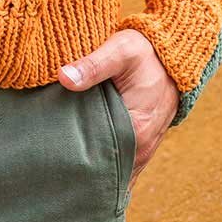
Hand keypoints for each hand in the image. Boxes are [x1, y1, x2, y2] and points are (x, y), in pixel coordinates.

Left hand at [57, 31, 178, 191]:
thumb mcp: (120, 50)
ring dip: (93, 169)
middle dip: (80, 170)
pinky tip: (84, 166)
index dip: (75, 159)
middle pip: (104, 169)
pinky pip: (121, 165)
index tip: (51, 159)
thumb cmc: (145, 52)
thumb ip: (93, 65)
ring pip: (113, 170)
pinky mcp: (141, 146)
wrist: (171, 58)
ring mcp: (143, 150)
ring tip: (62, 170)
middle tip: (50, 168)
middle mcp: (141, 147)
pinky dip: (105, 166)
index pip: (99, 157)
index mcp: (135, 130)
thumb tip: (64, 78)